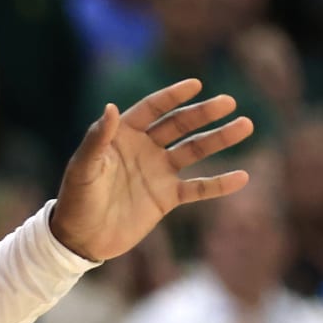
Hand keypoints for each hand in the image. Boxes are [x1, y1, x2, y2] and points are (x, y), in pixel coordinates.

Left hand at [49, 79, 252, 261]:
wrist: (81, 238)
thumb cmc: (76, 198)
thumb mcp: (83, 168)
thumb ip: (97, 139)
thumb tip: (111, 107)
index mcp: (123, 135)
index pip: (153, 109)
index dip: (173, 96)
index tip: (196, 85)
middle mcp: (144, 149)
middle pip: (179, 125)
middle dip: (204, 113)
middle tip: (229, 102)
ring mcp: (158, 172)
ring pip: (194, 151)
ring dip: (219, 139)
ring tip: (245, 125)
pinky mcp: (166, 198)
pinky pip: (198, 188)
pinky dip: (219, 184)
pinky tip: (242, 177)